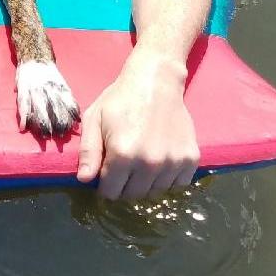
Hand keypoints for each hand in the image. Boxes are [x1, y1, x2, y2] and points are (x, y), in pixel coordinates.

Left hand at [76, 63, 198, 199]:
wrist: (156, 80)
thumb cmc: (120, 98)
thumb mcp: (94, 118)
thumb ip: (88, 151)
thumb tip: (84, 180)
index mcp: (122, 155)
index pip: (110, 193)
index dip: (105, 185)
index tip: (107, 173)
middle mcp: (149, 163)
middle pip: (132, 195)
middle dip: (124, 185)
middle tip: (124, 164)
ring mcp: (172, 162)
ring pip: (155, 193)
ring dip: (146, 183)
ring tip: (142, 159)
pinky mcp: (190, 158)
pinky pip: (177, 185)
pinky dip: (168, 178)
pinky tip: (160, 160)